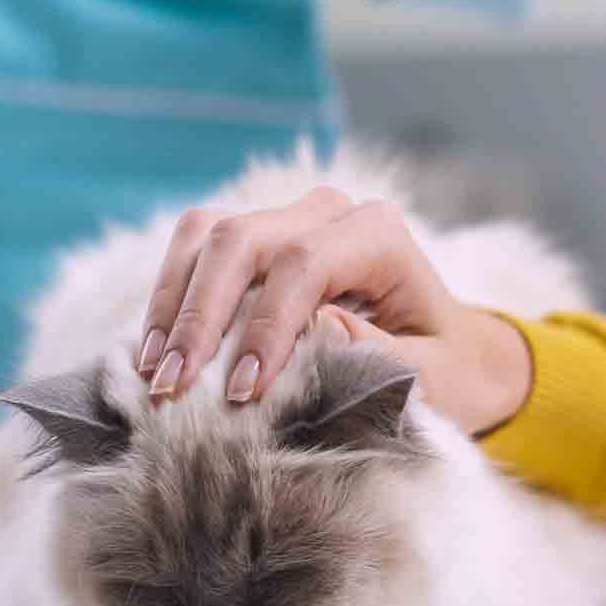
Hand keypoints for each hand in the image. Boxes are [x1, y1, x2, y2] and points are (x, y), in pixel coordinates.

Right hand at [135, 187, 534, 436]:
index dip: (264, 325)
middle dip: (202, 315)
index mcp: (381, 236)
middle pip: (244, 239)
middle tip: (171, 386)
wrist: (454, 353)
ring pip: (209, 233)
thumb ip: (387, 356)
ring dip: (174, 302)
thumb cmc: (451, 372)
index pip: (304, 265)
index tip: (240, 393)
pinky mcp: (258, 237)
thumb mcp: (440, 379)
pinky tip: (153, 350)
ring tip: (151, 370)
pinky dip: (170, 294)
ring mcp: (289, 217)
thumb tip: (320, 325)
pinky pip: (197, 246)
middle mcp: (331, 212)